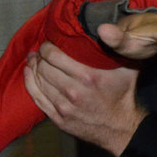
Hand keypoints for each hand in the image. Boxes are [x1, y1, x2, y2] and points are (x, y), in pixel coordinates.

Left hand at [24, 42, 145, 156]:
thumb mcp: (128, 68)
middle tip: (40, 51)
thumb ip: (118, 47)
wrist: (120, 129)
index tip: (48, 43)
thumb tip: (107, 27)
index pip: (54, 56)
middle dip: (39, 56)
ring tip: (33, 59)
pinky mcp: (58, 119)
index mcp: (88, 77)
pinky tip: (28, 73)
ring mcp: (63, 107)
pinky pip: (37, 98)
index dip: (47, 47)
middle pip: (44, 68)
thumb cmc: (123, 95)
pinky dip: (29, 83)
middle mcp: (73, 92)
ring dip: (33, 67)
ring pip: (38, 81)